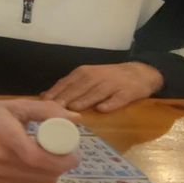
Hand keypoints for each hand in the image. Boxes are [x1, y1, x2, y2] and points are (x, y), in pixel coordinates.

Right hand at [0, 98, 81, 182]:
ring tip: (52, 157)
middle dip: (63, 166)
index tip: (74, 152)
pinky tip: (38, 165)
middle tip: (66, 152)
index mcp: (8, 139)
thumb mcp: (16, 106)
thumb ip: (46, 110)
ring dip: (53, 173)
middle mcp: (2, 161)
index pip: (41, 159)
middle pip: (45, 173)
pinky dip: (39, 177)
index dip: (63, 159)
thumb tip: (76, 118)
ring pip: (39, 182)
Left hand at [42, 62, 163, 112]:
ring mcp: (112, 84)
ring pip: (96, 92)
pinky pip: (118, 98)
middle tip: (54, 110)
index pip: (66, 83)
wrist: (139, 72)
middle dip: (66, 98)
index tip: (43, 103)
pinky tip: (102, 109)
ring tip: (73, 109)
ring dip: (84, 100)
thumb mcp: (86, 77)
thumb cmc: (107, 78)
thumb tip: (44, 96)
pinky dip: (110, 103)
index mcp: (83, 73)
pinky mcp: (127, 92)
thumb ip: (68, 86)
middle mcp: (96, 77)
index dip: (55, 93)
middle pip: (79, 88)